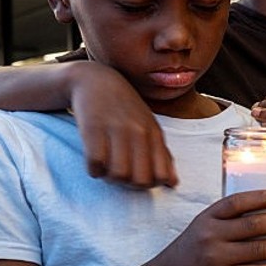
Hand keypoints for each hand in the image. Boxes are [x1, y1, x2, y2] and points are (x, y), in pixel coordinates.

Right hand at [69, 63, 177, 187]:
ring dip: (110, 178)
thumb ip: (162, 154)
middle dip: (129, 185)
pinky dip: (94, 170)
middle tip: (119, 174)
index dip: (149, 185)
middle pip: (140, 181)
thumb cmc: (125, 109)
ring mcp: (116, 129)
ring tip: (106, 167)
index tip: (137, 177)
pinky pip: (96, 165)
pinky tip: (94, 161)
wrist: (95, 80)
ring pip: (119, 175)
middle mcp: (138, 132)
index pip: (161, 175)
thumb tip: (172, 183)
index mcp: (154, 133)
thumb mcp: (148, 127)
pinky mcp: (93, 129)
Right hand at [154, 189, 265, 265]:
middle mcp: (211, 235)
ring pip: (259, 250)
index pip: (238, 202)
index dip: (262, 197)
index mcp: (207, 218)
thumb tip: (262, 208)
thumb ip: (225, 219)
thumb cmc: (190, 251)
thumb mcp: (201, 227)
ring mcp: (217, 258)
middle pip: (254, 225)